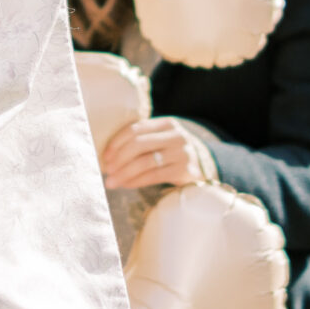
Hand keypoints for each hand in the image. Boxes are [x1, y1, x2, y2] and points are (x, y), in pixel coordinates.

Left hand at [100, 117, 216, 190]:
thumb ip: (141, 139)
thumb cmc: (172, 153)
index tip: (105, 155)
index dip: (116, 142)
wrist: (204, 167)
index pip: (135, 128)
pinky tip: (126, 184)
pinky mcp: (184, 170)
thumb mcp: (161, 140)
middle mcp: (176, 135)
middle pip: (138, 145)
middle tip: (107, 170)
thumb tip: (108, 155)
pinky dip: (135, 181)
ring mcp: (182, 153)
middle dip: (118, 159)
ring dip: (124, 173)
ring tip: (111, 182)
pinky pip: (153, 176)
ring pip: (144, 162)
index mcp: (166, 123)